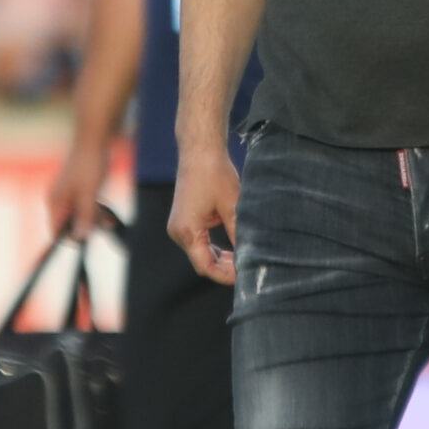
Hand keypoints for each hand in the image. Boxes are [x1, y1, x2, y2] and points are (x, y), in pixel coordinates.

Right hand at [45, 138, 109, 241]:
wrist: (96, 138)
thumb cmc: (89, 164)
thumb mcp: (89, 194)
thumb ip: (84, 216)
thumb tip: (80, 237)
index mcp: (54, 201)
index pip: (56, 230)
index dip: (71, 238)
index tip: (89, 238)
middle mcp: (58, 198)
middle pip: (69, 224)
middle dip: (87, 226)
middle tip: (104, 223)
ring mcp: (68, 193)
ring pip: (80, 215)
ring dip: (94, 218)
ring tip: (109, 218)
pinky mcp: (79, 188)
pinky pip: (86, 205)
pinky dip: (96, 209)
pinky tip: (108, 211)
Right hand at [169, 142, 240, 285]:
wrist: (200, 152)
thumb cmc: (215, 175)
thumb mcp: (233, 207)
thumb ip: (239, 235)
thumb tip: (251, 256)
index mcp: (187, 231)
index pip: (206, 267)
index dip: (225, 276)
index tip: (244, 277)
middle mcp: (178, 232)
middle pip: (201, 263)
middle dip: (224, 268)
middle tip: (248, 268)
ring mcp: (178, 227)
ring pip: (200, 254)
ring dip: (219, 258)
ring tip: (242, 259)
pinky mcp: (182, 221)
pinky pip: (197, 242)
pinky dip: (212, 248)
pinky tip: (231, 249)